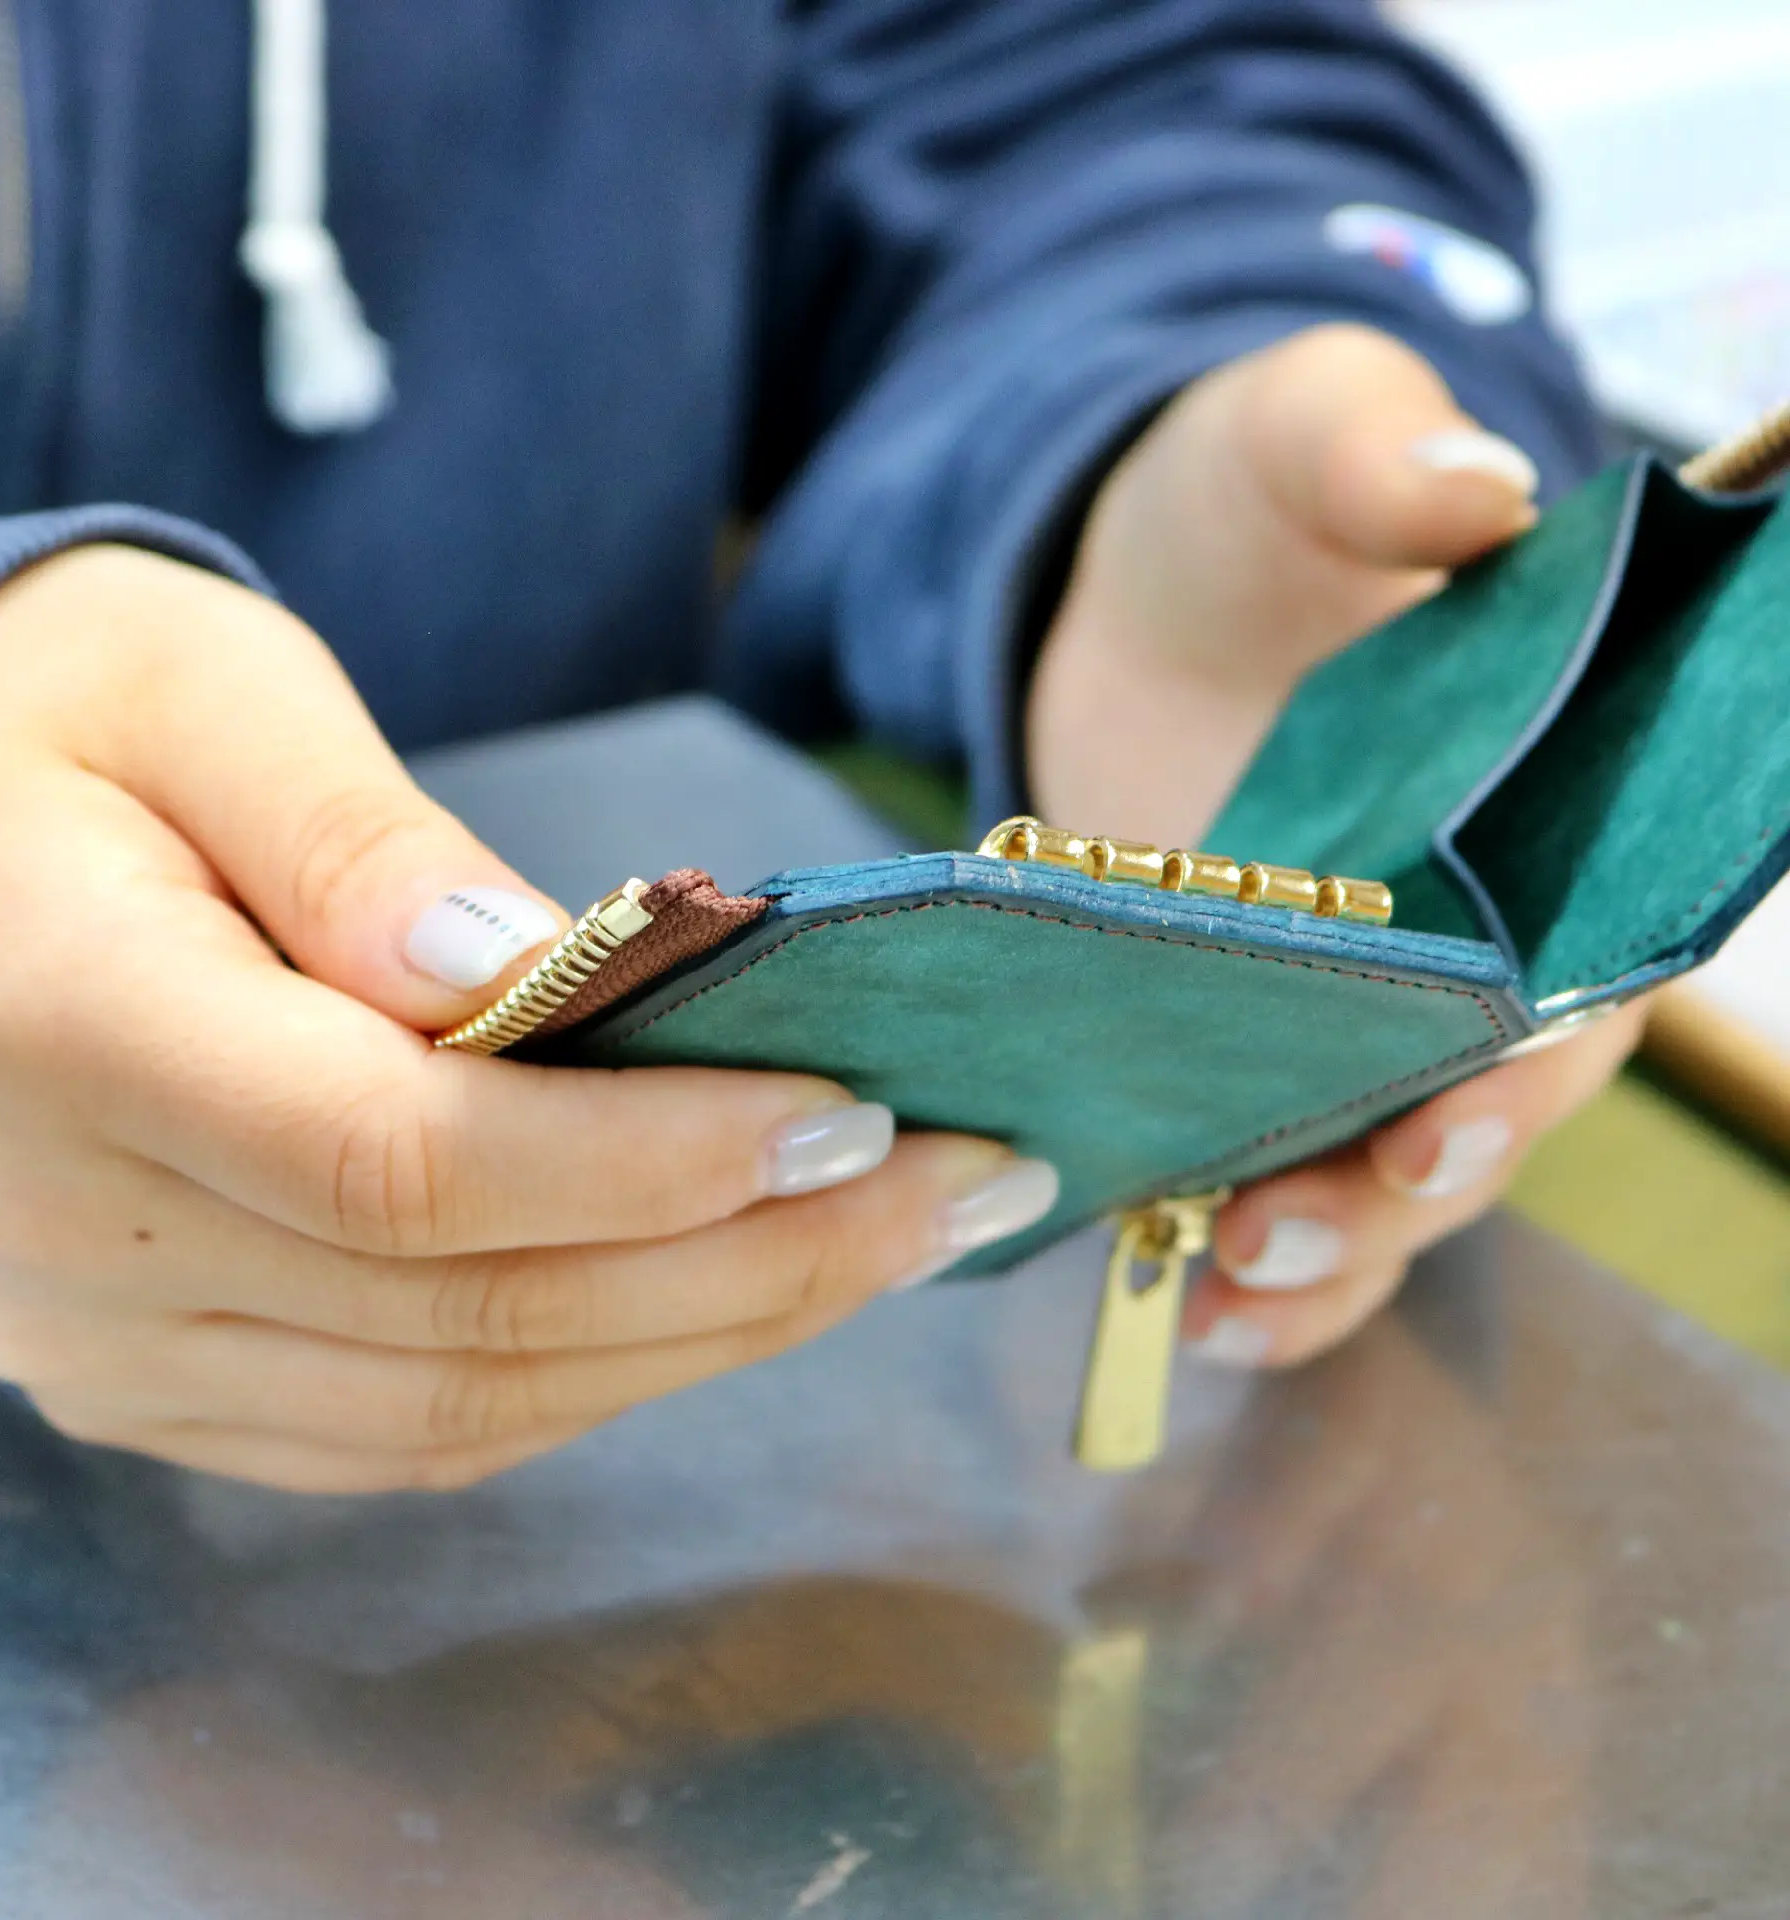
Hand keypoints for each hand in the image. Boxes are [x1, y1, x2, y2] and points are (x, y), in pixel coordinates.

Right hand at [0, 546, 1056, 1490]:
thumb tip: (532, 974)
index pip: (395, 1158)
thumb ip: (352, 834)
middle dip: (743, 1263)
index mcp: (57, 1024)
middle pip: (458, 1313)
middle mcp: (63, 1237)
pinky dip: (584, 1375)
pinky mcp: (145, 1386)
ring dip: (695, 1338)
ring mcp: (95, 1346)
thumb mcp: (195, 687)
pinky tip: (718, 1294)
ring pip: (450, 1407)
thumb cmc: (43, 731)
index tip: (851, 1110)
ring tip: (883, 1243)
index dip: (643, 1161)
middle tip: (955, 1184)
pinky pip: (400, 1430)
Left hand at [1026, 324, 1643, 1367]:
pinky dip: (1217, 1246)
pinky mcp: (1238, 1041)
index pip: (1577, 980)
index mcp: (1548, 822)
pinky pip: (1254, 1168)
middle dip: (1389, 1199)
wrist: (1145, 575)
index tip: (1440, 1132)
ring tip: (1213, 1303)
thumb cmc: (1259, 497)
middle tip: (1280, 1234)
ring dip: (1308, 1259)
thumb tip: (1473, 485)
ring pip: (1368, 1178)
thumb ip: (1379, 451)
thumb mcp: (1304, 433)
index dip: (1522, 1074)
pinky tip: (1161, 1298)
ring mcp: (1351, 1010)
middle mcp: (1473, 945)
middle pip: (1471, 1117)